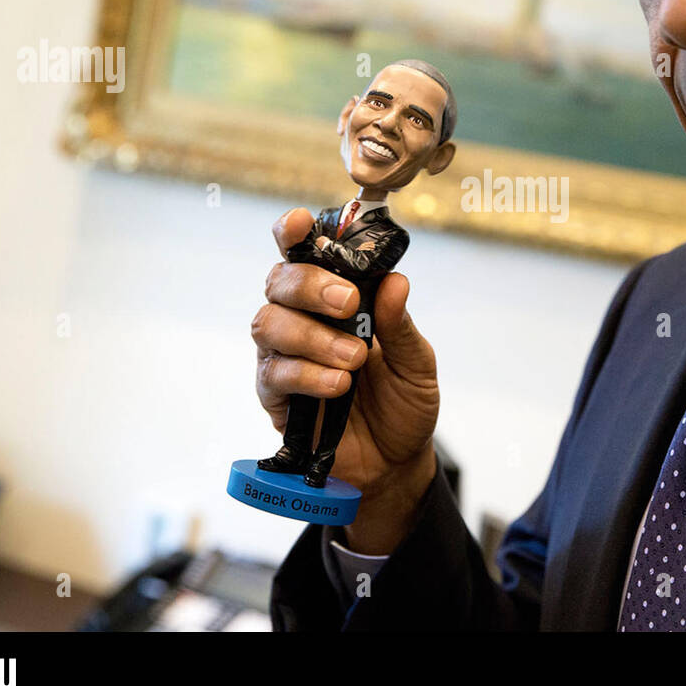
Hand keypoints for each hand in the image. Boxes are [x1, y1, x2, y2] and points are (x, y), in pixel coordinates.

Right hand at [253, 208, 439, 553]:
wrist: (396, 462)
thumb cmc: (403, 402)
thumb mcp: (417, 363)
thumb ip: (400, 325)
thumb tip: (396, 281)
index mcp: (335, 298)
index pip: (304, 254)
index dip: (293, 234)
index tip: (302, 224)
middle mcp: (302, 319)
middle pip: (279, 281)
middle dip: (310, 285)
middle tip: (349, 302)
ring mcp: (285, 356)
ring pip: (268, 323)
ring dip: (312, 335)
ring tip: (354, 359)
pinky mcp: (276, 395)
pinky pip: (274, 373)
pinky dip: (308, 374)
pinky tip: (339, 384)